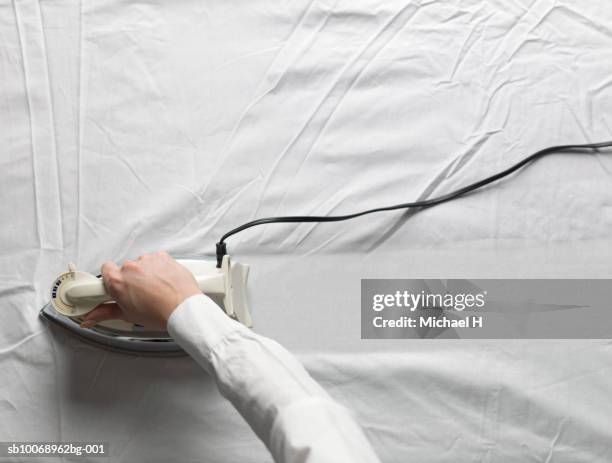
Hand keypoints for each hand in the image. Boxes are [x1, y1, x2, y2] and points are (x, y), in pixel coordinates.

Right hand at [82, 252, 200, 329]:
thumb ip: (105, 313)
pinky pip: (157, 260)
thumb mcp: (128, 315)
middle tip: (140, 294)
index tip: (116, 285)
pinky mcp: (163, 257)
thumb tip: (90, 318)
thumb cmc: (159, 313)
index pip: (105, 270)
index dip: (111, 278)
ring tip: (156, 289)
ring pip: (142, 264)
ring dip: (146, 273)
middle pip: (126, 269)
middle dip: (131, 279)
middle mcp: (131, 267)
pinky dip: (160, 268)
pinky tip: (165, 281)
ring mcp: (148, 260)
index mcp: (118, 281)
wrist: (184, 308)